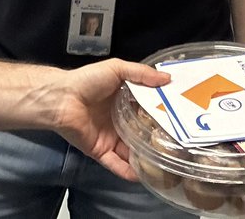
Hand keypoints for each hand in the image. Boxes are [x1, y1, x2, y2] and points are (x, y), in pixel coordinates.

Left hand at [50, 59, 169, 180]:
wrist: (62, 99)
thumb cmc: (88, 81)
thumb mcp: (117, 69)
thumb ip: (141, 74)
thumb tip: (168, 79)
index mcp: (123, 101)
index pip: (147, 110)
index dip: (163, 114)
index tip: (182, 119)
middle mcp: (119, 120)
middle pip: (141, 133)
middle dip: (157, 139)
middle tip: (178, 145)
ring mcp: (110, 137)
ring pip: (132, 152)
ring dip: (145, 158)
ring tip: (165, 164)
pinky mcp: (100, 151)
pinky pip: (116, 164)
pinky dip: (127, 171)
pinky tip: (141, 176)